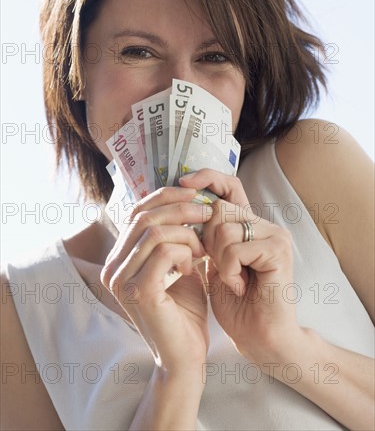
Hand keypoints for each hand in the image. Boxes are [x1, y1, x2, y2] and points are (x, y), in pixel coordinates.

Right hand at [100, 186, 212, 374]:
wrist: (186, 356)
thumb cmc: (184, 311)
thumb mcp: (178, 264)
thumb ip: (174, 236)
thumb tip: (186, 199)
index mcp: (118, 258)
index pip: (137, 212)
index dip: (165, 196)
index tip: (194, 193)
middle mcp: (112, 267)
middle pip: (144, 217)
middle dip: (181, 208)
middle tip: (207, 212)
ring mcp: (121, 280)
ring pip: (154, 232)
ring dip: (187, 234)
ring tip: (203, 249)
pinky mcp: (138, 291)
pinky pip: (164, 251)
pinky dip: (185, 252)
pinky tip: (194, 267)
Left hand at [180, 170, 300, 363]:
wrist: (259, 337)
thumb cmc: (235, 303)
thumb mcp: (214, 261)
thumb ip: (207, 235)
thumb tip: (182, 208)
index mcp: (249, 224)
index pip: (229, 185)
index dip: (206, 177)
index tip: (183, 182)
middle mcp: (264, 224)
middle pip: (219, 208)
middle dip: (207, 240)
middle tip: (220, 266)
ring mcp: (275, 235)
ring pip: (224, 227)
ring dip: (219, 259)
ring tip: (232, 280)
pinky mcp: (278, 250)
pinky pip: (236, 248)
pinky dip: (230, 271)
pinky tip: (239, 287)